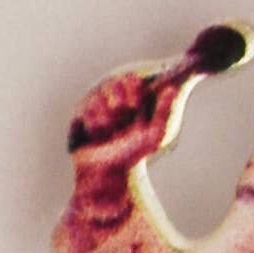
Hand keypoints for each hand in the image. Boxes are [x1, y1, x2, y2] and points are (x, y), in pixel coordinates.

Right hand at [66, 64, 188, 171]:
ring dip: (105, 119)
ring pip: (97, 97)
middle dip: (118, 104)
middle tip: (121, 122)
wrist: (108, 173)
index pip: (131, 79)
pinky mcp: (83, 117)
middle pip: (112, 83)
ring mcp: (98, 108)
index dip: (132, 88)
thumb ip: (164, 113)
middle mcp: (116, 102)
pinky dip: (94, 125)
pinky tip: (98, 136)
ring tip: (110, 134)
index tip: (135, 104)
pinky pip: (86, 110)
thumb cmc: (134, 155)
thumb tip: (170, 89)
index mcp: (134, 102)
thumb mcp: (155, 136)